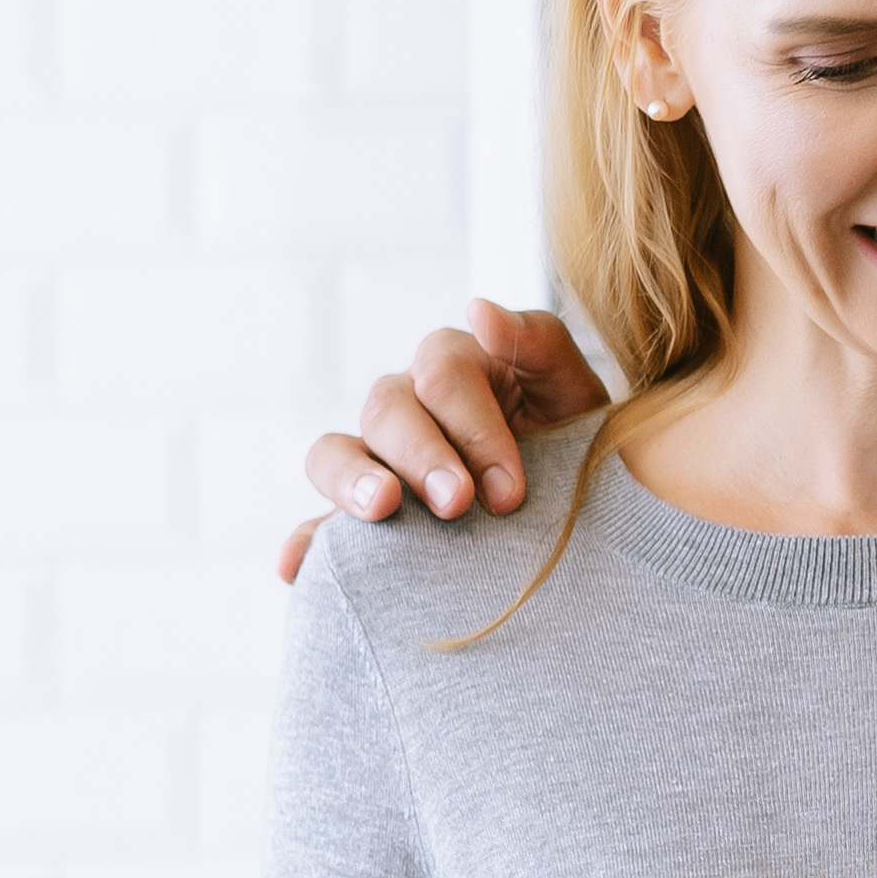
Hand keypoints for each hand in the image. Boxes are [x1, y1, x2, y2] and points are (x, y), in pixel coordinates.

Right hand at [276, 297, 617, 584]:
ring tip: (381, 510)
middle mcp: (407, 404)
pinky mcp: (361, 512)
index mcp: (455, 366)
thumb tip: (479, 309)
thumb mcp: (573, 388)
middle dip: (422, 455)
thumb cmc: (576, 441)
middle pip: (387, 409)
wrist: (581, 508)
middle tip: (457, 503)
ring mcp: (377, 459)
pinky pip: (318, 520)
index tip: (510, 491)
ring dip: (351, 481)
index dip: (475, 429)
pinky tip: (296, 568)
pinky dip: (304, 542)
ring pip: (335, 452)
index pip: (443, 376)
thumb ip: (537, 340)